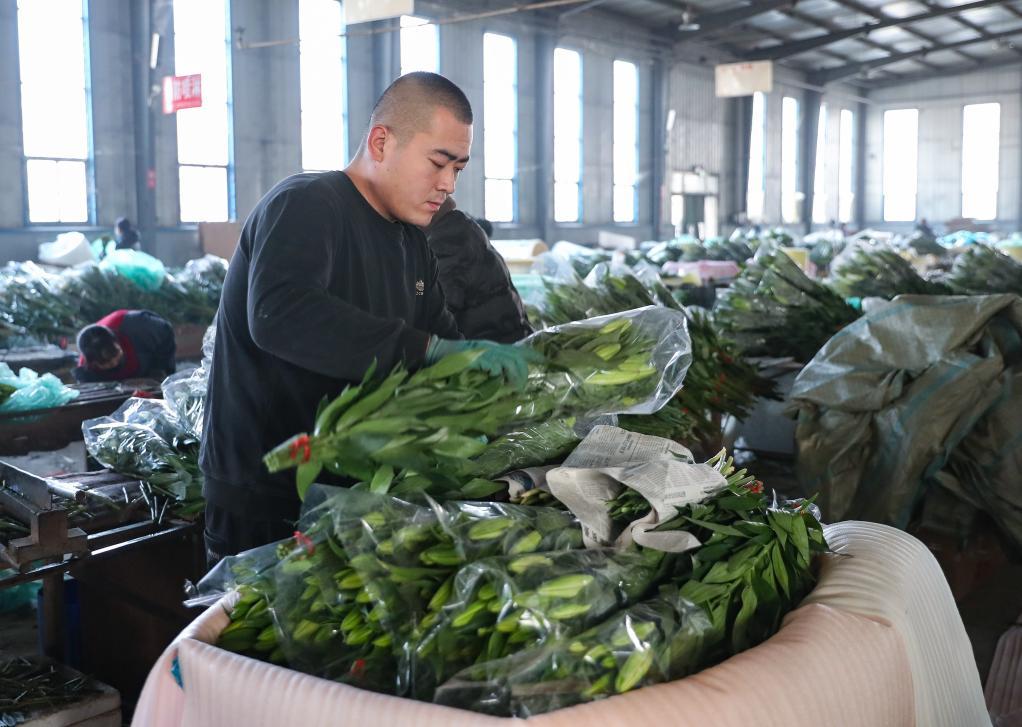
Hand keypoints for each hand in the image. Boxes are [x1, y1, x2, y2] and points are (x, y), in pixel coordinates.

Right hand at [425, 337, 542, 388]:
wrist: (436, 351)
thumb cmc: (455, 360)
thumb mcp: (477, 361)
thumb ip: (491, 368)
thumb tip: (502, 382)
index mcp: (494, 348)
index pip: (519, 350)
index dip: (534, 356)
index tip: (545, 362)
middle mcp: (492, 348)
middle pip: (517, 358)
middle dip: (522, 375)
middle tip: (519, 390)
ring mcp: (485, 352)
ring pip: (510, 363)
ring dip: (513, 378)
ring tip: (511, 390)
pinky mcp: (477, 358)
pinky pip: (494, 368)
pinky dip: (497, 377)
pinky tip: (494, 383)